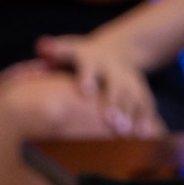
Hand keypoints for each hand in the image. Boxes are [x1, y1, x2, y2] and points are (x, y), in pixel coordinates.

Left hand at [32, 34, 164, 136]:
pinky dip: (146, 118)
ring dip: (130, 113)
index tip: (85, 91)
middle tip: (110, 121)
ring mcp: (128, 78)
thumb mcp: (66, 49)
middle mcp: (112, 67)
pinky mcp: (140, 89)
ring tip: (126, 132)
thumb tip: (37, 53)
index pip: (88, 66)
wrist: (118, 49)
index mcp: (91, 57)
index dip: (87, 77)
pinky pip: (146, 103)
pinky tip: (145, 135)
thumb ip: (52, 52)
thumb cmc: (81, 57)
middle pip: (114, 84)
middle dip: (113, 102)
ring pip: (131, 95)